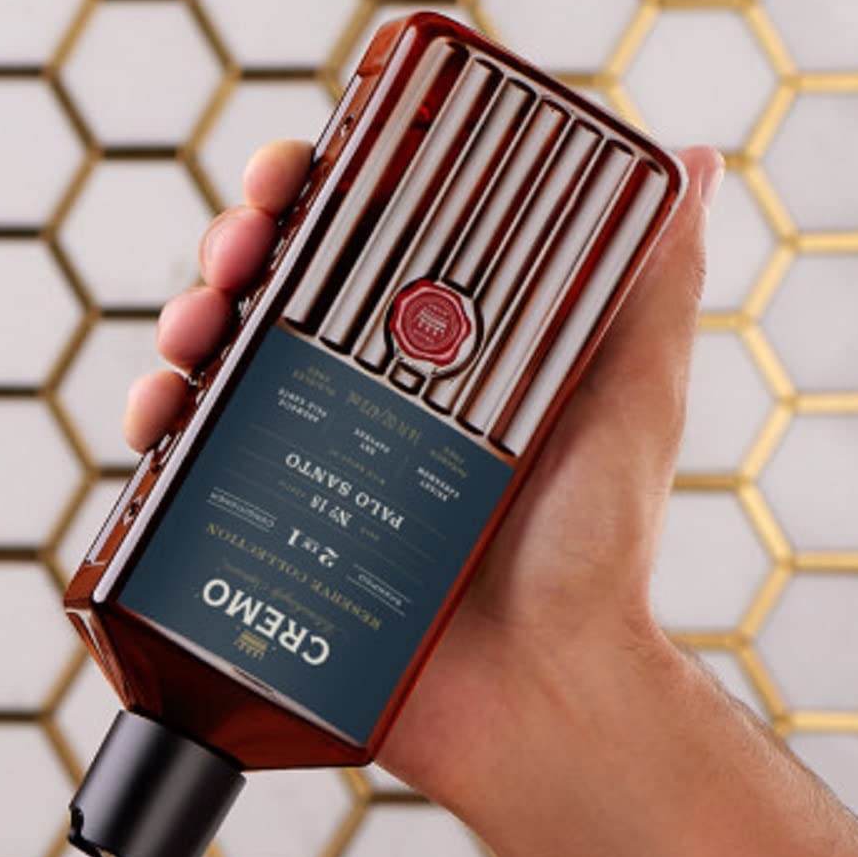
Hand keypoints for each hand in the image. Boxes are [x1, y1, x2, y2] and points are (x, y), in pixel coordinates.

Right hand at [131, 140, 722, 817]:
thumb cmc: (597, 555)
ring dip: (188, 319)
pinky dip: (159, 429)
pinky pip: (192, 472)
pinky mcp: (269, 536)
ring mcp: (312, 467)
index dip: (318, 193)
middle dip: (239, 245)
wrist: (541, 693)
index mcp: (442, 356)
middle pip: (277, 293)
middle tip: (239, 245)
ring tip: (197, 323)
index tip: (297, 170)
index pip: (364, 244)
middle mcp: (370, 401)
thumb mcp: (632, 401)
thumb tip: (698, 162)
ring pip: (222, 367)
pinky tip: (161, 413)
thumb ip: (653, 286)